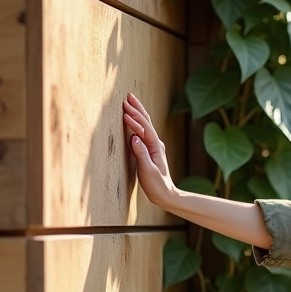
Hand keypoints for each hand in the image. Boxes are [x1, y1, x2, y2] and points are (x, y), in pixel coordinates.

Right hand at [122, 93, 175, 207]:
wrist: (166, 194)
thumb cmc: (157, 185)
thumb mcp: (147, 170)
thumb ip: (141, 153)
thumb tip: (133, 137)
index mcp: (155, 147)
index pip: (145, 129)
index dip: (135, 119)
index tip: (125, 110)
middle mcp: (156, 144)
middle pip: (146, 122)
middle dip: (137, 109)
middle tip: (127, 97)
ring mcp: (153, 146)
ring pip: (145, 125)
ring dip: (137, 113)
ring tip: (129, 103)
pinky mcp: (150, 150)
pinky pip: (142, 132)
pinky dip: (137, 123)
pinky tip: (132, 120)